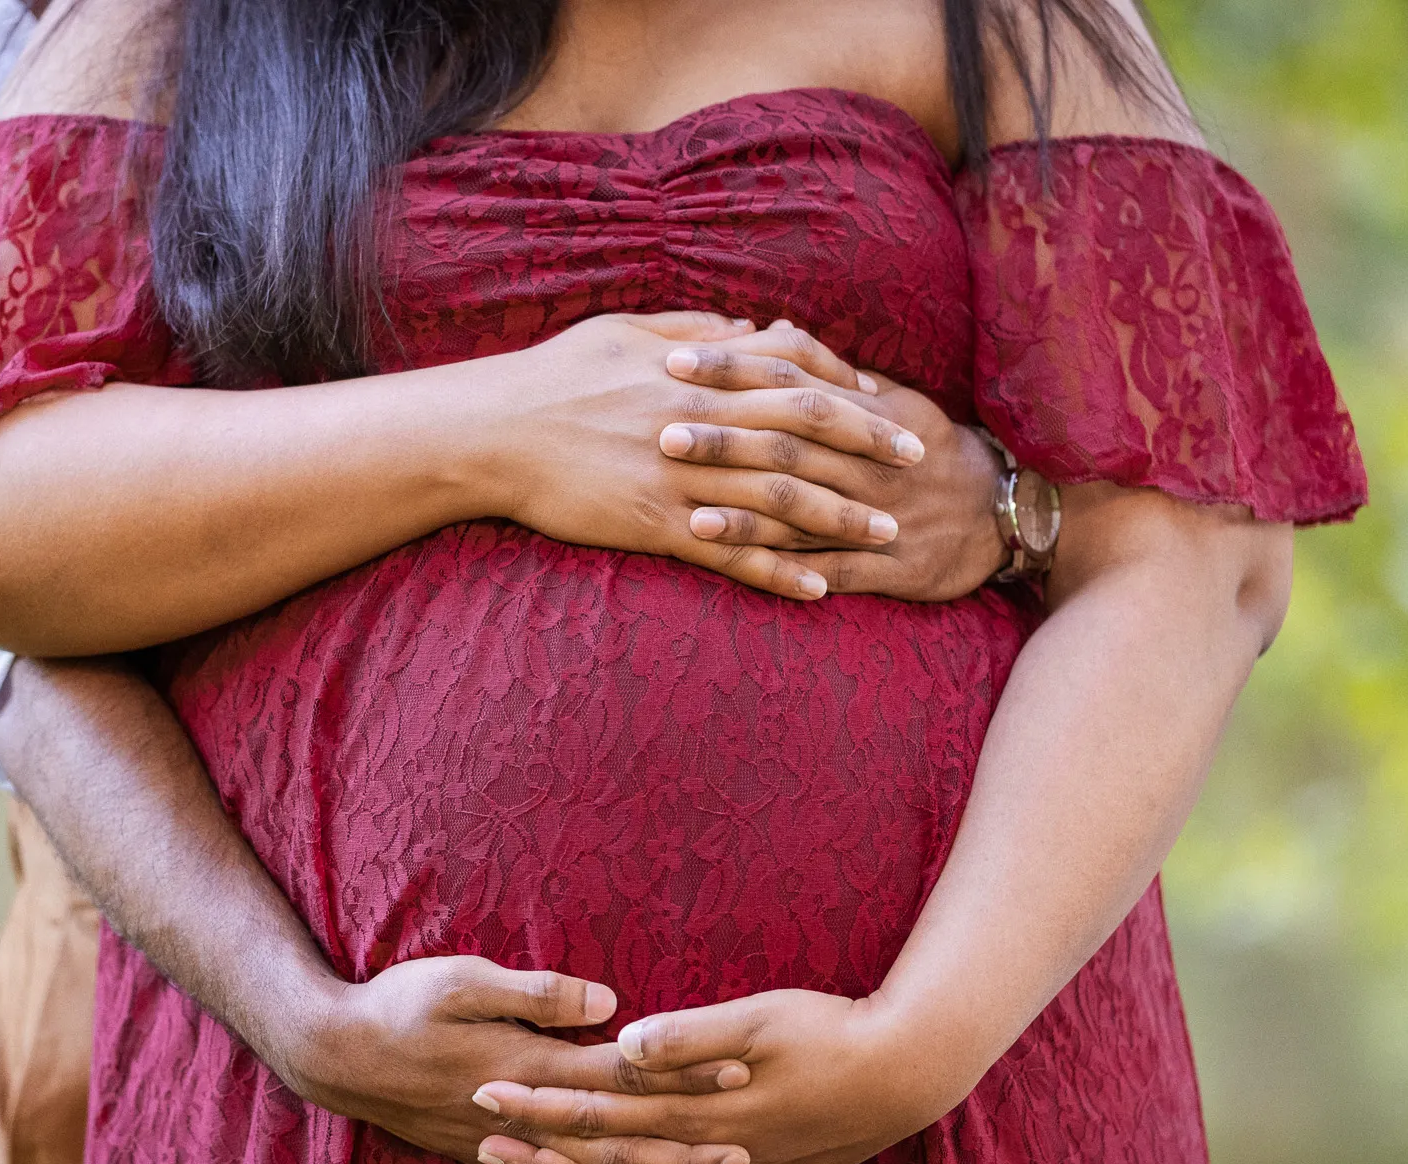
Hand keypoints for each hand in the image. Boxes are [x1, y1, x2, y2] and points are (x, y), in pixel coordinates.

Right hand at [277, 956, 757, 1163]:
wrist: (335, 1055)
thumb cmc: (398, 1004)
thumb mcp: (463, 978)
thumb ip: (537, 993)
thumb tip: (608, 1003)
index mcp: (528, 1066)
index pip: (622, 1074)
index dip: (681, 1072)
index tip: (738, 1069)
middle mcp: (527, 1113)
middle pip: (620, 1138)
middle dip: (685, 1146)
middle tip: (748, 1151)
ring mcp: (508, 1142)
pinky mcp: (490, 1153)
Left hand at [469, 989, 973, 1163]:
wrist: (903, 1077)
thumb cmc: (829, 1032)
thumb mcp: (758, 1018)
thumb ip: (690, 1035)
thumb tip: (625, 1041)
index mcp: (697, 1107)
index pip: (600, 1109)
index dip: (541, 1103)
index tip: (489, 1090)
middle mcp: (704, 1151)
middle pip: (605, 1157)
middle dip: (539, 1146)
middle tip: (480, 1137)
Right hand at [485, 312, 927, 601]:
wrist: (490, 433)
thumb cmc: (551, 377)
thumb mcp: (621, 331)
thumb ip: (690, 329)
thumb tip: (744, 328)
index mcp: (694, 372)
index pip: (791, 375)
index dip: (846, 391)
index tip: (888, 407)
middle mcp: (699, 422)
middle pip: (804, 433)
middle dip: (868, 450)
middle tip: (917, 467)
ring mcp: (680, 477)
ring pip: (780, 498)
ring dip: (841, 519)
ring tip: (890, 537)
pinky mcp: (655, 525)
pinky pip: (731, 553)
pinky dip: (778, 573)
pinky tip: (818, 591)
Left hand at [665, 321, 1010, 601]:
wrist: (1001, 511)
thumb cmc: (930, 448)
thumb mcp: (892, 398)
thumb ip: (828, 371)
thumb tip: (771, 329)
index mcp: (864, 412)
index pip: (789, 380)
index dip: (731, 370)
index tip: (674, 362)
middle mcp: (867, 461)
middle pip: (788, 444)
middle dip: (725, 439)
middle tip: (662, 431)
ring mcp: (877, 516)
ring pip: (804, 509)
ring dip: (744, 512)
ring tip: (688, 511)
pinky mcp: (888, 566)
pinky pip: (830, 569)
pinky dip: (786, 569)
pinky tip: (744, 571)